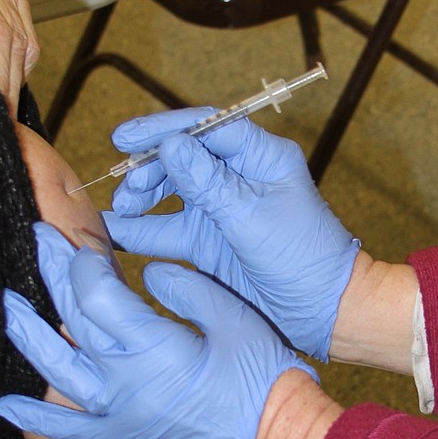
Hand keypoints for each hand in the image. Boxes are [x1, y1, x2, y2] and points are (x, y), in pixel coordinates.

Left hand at [0, 224, 315, 438]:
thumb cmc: (266, 381)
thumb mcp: (236, 319)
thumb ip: (188, 289)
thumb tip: (150, 271)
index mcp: (154, 346)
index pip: (98, 294)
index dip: (84, 263)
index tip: (82, 241)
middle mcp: (125, 382)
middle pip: (74, 320)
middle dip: (53, 276)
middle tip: (37, 241)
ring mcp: (119, 416)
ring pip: (58, 371)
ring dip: (29, 336)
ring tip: (6, 306)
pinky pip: (68, 432)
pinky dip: (34, 419)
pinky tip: (4, 404)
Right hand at [106, 111, 359, 360]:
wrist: (323, 311)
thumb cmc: (303, 257)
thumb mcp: (251, 217)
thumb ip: (207, 183)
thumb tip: (170, 144)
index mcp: (261, 157)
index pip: (206, 127)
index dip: (163, 129)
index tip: (126, 139)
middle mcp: (239, 176)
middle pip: (183, 157)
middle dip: (149, 169)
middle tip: (129, 189)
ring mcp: (222, 209)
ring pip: (171, 192)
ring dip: (142, 198)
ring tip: (121, 210)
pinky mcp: (209, 241)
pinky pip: (169, 229)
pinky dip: (142, 230)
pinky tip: (114, 232)